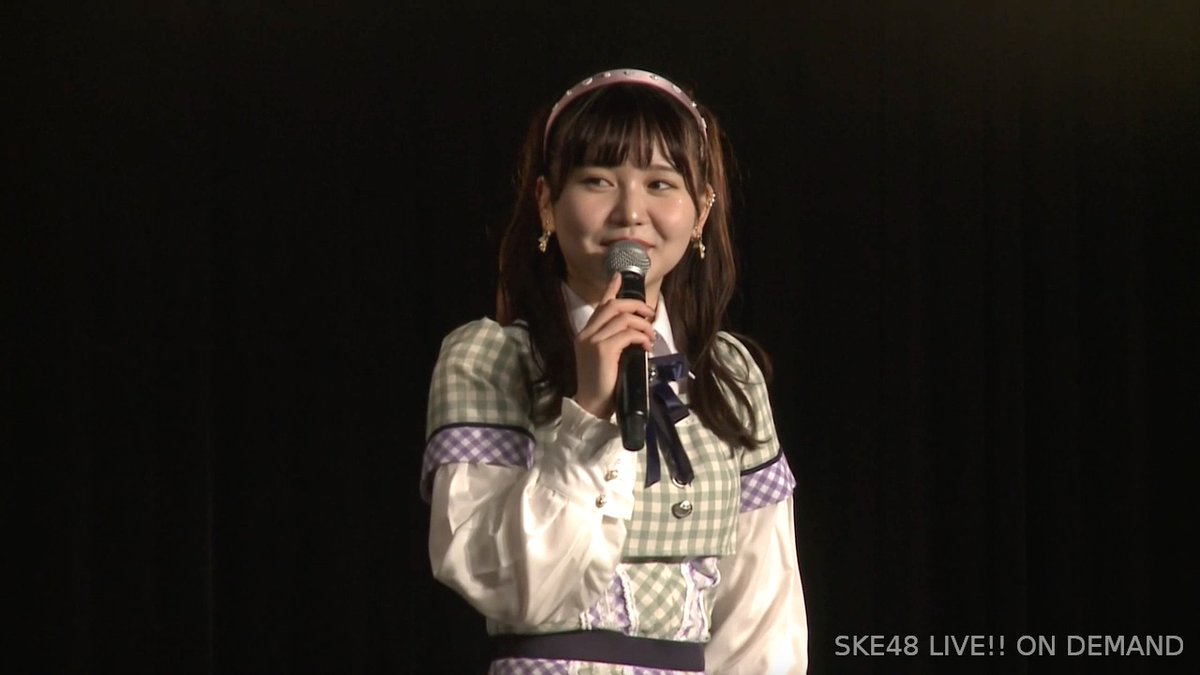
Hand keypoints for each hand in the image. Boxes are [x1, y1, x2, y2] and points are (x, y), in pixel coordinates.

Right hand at [572, 273, 655, 418]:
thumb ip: (613, 340)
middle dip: (636, 305)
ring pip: (623, 319)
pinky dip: (641, 338)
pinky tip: (646, 347)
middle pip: (614, 306)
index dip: (611, 289)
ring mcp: (593, 341)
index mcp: (586, 334)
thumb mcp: (606, 357)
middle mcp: (587, 333)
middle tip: (650, 313)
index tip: (620, 277)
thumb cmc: (603, 384)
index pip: (600, 306)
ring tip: (651, 336)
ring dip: (643, 325)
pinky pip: (627, 334)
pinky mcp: (603, 350)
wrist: (592, 405)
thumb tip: (635, 329)